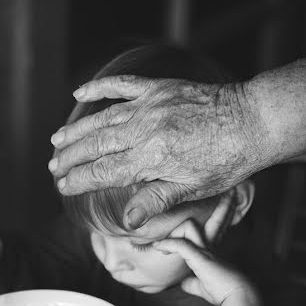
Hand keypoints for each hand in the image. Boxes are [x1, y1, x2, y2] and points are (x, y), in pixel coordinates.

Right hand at [48, 76, 266, 228]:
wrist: (253, 122)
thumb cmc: (227, 161)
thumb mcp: (192, 189)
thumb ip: (155, 201)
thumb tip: (127, 221)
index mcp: (151, 158)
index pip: (103, 171)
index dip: (79, 179)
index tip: (62, 185)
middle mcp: (144, 130)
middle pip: (96, 145)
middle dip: (70, 156)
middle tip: (52, 165)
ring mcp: (150, 105)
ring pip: (102, 118)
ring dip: (76, 129)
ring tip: (56, 139)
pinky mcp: (159, 88)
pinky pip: (122, 85)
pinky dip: (98, 87)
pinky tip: (80, 92)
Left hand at [153, 194, 261, 305]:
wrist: (237, 297)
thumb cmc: (222, 292)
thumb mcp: (203, 285)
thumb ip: (191, 281)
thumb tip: (182, 282)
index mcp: (211, 250)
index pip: (214, 226)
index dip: (216, 215)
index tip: (217, 202)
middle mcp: (209, 245)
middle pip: (211, 218)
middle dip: (213, 203)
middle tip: (218, 189)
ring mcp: (205, 249)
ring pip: (190, 227)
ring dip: (174, 226)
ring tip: (161, 222)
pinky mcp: (199, 257)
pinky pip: (180, 245)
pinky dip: (167, 245)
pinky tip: (156, 247)